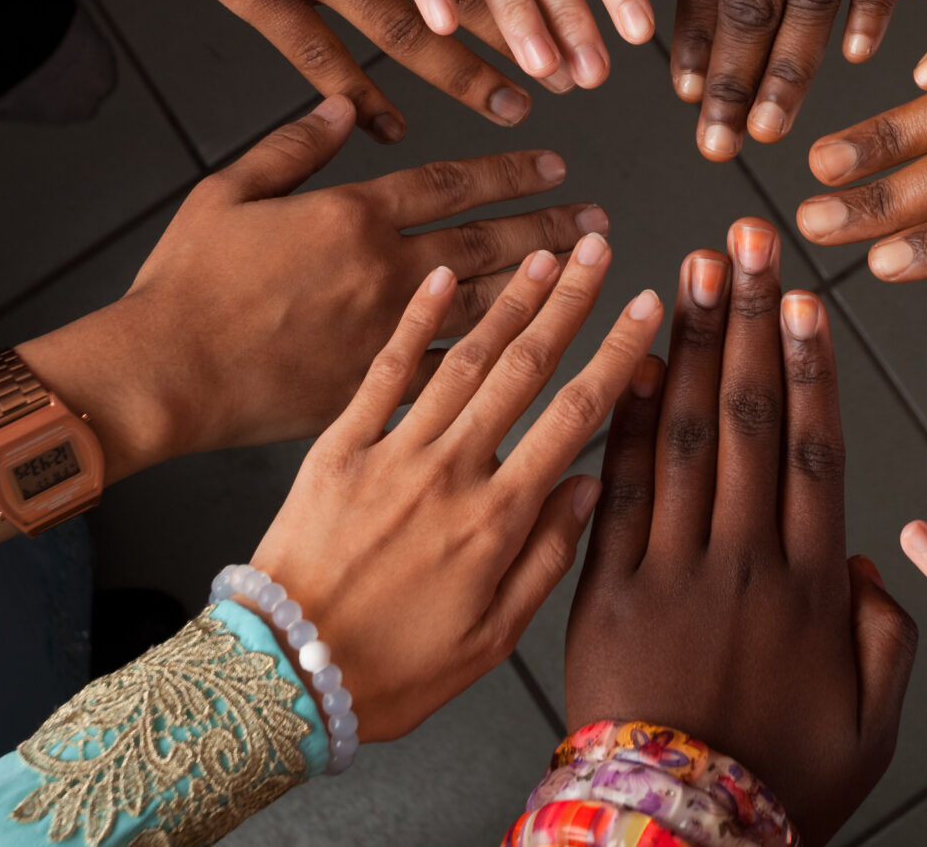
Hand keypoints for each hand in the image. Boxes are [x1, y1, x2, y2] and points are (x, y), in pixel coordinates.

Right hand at [27, 94, 609, 467]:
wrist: (166, 371)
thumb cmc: (185, 284)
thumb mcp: (228, 192)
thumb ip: (290, 147)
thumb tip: (341, 105)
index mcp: (352, 215)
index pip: (452, 183)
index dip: (510, 171)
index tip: (556, 164)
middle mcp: (385, 270)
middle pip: (489, 242)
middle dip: (551, 227)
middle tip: (599, 220)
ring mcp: (387, 333)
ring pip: (490, 304)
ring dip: (547, 287)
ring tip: (590, 274)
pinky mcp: (376, 388)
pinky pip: (456, 372)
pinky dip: (503, 363)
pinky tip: (545, 355)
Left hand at [247, 234, 663, 736]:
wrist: (281, 676)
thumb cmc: (387, 672)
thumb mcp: (490, 639)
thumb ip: (548, 559)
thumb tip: (592, 488)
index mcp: (497, 519)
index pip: (576, 416)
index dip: (616, 355)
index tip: (645, 311)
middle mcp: (451, 473)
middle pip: (526, 368)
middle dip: (570, 301)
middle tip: (600, 250)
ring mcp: (393, 453)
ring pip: (465, 359)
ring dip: (508, 299)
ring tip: (543, 252)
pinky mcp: (337, 448)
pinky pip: (385, 372)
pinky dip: (414, 321)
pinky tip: (438, 277)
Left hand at [565, 220, 916, 842]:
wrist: (673, 844)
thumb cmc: (775, 791)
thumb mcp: (871, 728)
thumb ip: (889, 637)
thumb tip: (875, 563)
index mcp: (810, 588)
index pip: (816, 450)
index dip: (812, 367)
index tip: (806, 299)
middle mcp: (742, 564)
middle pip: (752, 420)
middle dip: (750, 322)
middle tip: (748, 243)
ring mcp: (669, 573)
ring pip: (684, 438)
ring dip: (690, 346)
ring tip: (694, 271)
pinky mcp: (602, 594)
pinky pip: (613, 493)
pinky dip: (623, 424)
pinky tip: (629, 363)